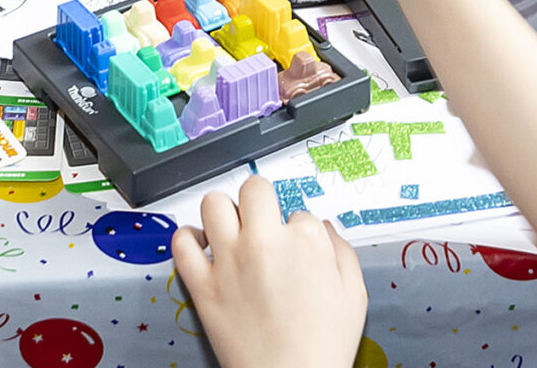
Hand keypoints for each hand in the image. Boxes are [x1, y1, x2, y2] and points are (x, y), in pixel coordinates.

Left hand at [171, 177, 366, 367]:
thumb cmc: (323, 347)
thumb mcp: (354, 294)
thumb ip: (341, 251)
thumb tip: (324, 228)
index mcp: (304, 240)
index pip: (298, 210)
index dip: (297, 229)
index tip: (295, 246)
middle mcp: (263, 242)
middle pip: (253, 189)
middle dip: (260, 202)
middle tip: (262, 222)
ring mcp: (229, 261)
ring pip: (213, 203)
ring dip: (223, 211)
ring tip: (231, 229)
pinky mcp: (203, 285)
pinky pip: (182, 243)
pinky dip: (188, 238)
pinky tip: (202, 245)